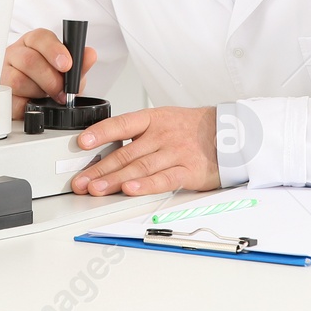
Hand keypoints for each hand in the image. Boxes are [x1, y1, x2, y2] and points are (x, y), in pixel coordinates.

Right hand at [1, 28, 96, 117]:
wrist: (36, 100)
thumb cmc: (50, 80)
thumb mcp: (68, 72)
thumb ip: (79, 64)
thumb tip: (89, 54)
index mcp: (33, 43)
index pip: (40, 37)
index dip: (54, 50)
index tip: (67, 64)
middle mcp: (17, 54)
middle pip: (29, 60)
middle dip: (50, 78)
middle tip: (61, 90)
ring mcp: (5, 73)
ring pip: (18, 80)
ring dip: (38, 92)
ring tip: (47, 97)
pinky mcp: (1, 94)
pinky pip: (11, 100)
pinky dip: (27, 105)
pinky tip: (35, 103)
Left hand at [71, 106, 220, 196]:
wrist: (229, 134)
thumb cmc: (192, 130)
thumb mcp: (163, 121)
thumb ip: (138, 135)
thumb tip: (106, 149)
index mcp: (153, 120)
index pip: (121, 124)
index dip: (100, 133)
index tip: (82, 143)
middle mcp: (161, 135)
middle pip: (125, 153)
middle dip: (99, 169)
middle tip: (80, 181)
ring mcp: (174, 153)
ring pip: (139, 167)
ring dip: (114, 180)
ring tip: (96, 189)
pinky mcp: (188, 171)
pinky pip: (163, 179)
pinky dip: (145, 186)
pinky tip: (130, 190)